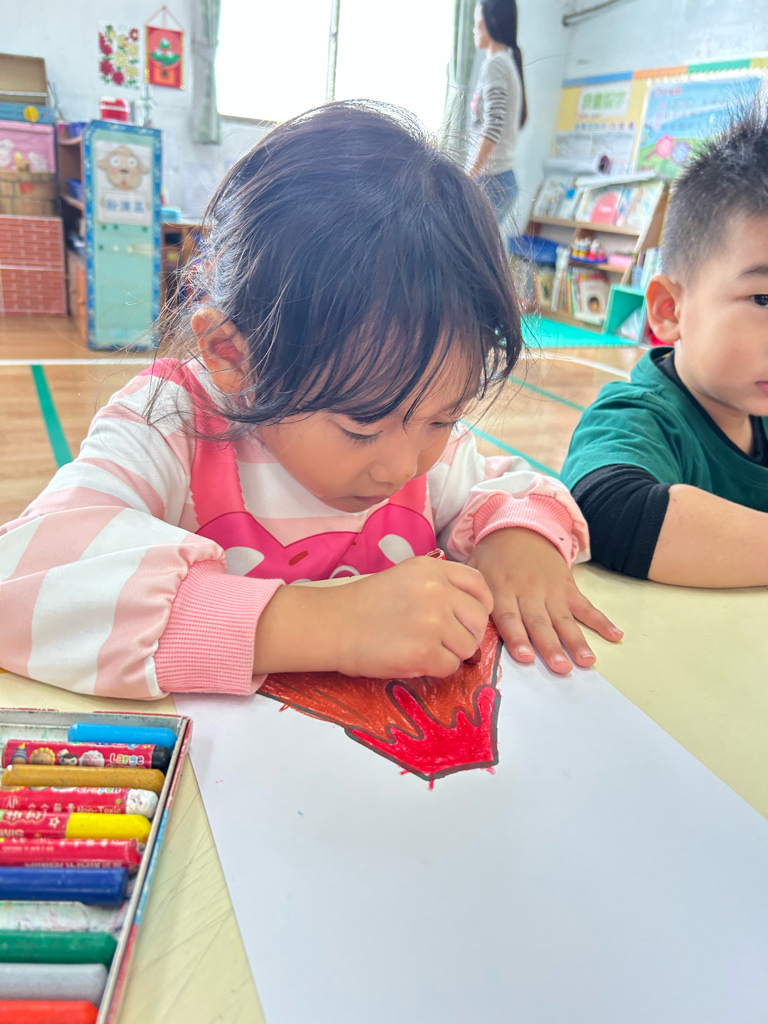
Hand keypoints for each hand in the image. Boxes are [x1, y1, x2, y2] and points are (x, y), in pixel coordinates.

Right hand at [253, 556, 492, 678]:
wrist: (331, 625)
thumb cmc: (363, 604)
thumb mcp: (405, 577)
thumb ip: (439, 586)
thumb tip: (470, 612)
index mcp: (432, 569)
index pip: (479, 585)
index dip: (480, 605)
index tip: (468, 618)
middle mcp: (437, 592)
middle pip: (478, 618)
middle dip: (467, 634)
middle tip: (445, 641)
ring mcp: (433, 622)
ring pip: (467, 646)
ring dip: (451, 654)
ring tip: (424, 650)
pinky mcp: (424, 652)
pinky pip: (450, 667)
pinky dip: (436, 669)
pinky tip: (414, 660)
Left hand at [467, 528, 622, 674]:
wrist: (520, 526)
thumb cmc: (493, 556)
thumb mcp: (474, 569)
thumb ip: (470, 595)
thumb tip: (462, 624)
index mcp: (502, 589)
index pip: (509, 617)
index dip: (517, 637)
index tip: (526, 657)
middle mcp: (528, 592)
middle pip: (539, 623)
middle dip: (550, 646)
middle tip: (560, 668)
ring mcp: (550, 590)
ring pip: (564, 619)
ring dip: (576, 641)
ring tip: (586, 662)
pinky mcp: (567, 587)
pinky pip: (585, 605)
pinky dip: (601, 621)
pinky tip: (616, 635)